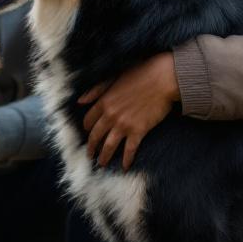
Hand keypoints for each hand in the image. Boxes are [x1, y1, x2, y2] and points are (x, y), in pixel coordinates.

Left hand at [79, 52, 179, 170]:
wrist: (162, 79)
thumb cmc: (139, 75)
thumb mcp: (113, 78)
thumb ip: (96, 90)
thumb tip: (80, 102)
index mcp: (103, 102)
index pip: (88, 121)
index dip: (87, 129)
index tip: (89, 134)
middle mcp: (110, 115)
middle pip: (95, 136)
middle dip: (91, 148)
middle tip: (91, 155)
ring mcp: (124, 124)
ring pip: (108, 146)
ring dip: (104, 157)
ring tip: (102, 164)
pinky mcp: (138, 131)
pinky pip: (129, 150)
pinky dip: (126, 160)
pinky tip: (124, 167)